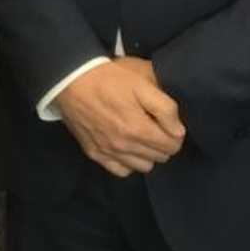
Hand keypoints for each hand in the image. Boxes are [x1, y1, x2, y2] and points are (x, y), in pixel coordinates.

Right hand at [54, 58, 185, 177]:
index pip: (173, 146)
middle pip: (160, 157)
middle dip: (162, 143)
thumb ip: (165, 108)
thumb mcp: (142, 83)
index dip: (176, 134)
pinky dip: (127, 162)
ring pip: (143, 167)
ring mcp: (109, 152)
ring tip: (141, 136)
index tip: (169, 123)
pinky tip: (125, 147)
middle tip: (155, 126)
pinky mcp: (94, 153)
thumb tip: (178, 131)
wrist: (71, 80)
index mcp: (139, 130)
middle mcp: (125, 147)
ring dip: (147, 154)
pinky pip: (121, 171)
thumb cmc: (109, 79)